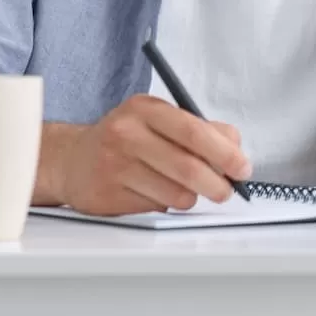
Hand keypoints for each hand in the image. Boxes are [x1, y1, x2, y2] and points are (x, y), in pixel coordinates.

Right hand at [49, 95, 251, 215]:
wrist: (73, 159)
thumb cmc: (127, 139)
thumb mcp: (161, 120)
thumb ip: (202, 129)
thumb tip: (236, 149)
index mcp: (146, 109)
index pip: (194, 131)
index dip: (225, 153)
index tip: (243, 168)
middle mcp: (127, 133)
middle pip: (187, 166)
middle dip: (216, 184)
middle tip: (227, 191)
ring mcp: (115, 165)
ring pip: (174, 193)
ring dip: (191, 197)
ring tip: (186, 190)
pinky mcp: (108, 194)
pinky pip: (155, 207)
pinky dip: (166, 205)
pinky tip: (155, 193)